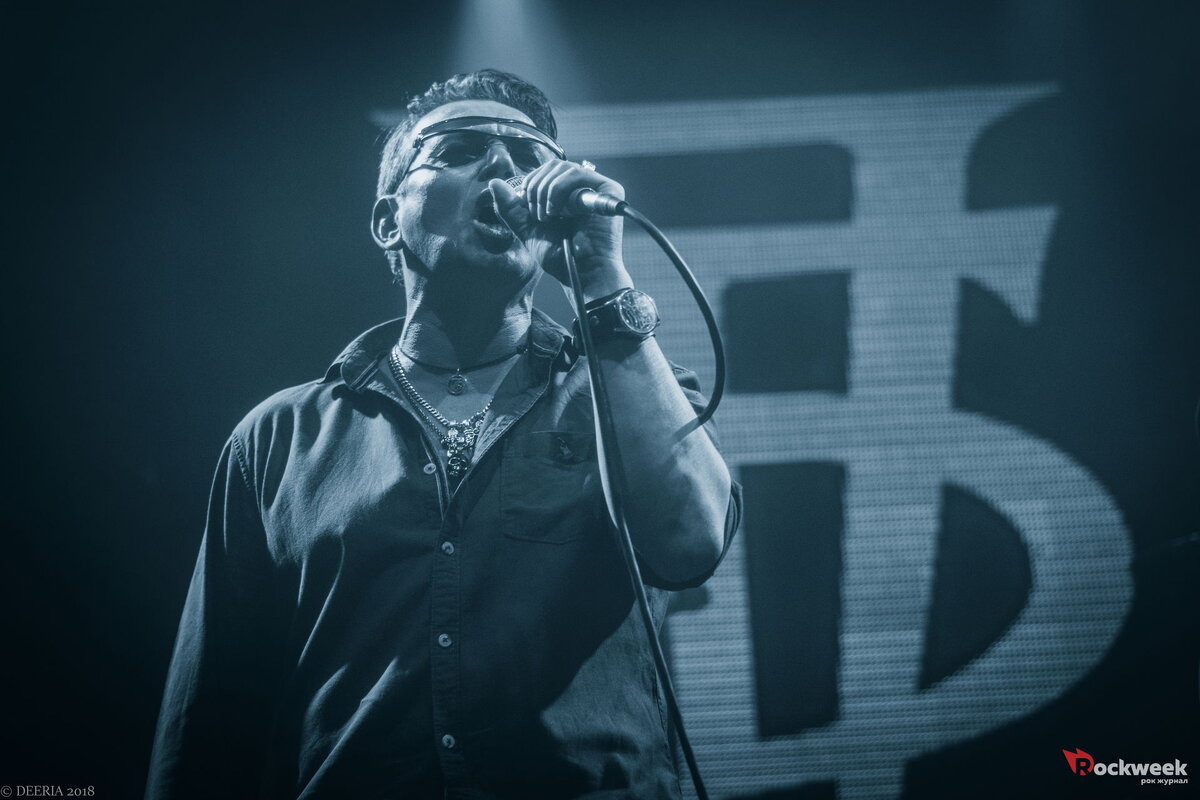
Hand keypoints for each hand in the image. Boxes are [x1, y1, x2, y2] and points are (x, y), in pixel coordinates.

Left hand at [489, 160, 632, 300]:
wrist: (581, 272)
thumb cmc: (561, 257)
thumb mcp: (528, 230)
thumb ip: (510, 208)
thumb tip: (494, 183)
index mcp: (567, 195)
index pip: (545, 172)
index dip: (531, 184)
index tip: (529, 210)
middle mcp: (583, 189)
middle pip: (552, 166)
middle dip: (536, 188)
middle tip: (538, 216)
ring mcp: (596, 188)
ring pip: (562, 168)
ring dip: (546, 191)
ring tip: (548, 217)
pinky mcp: (609, 190)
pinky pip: (577, 173)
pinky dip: (559, 190)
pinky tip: (558, 212)